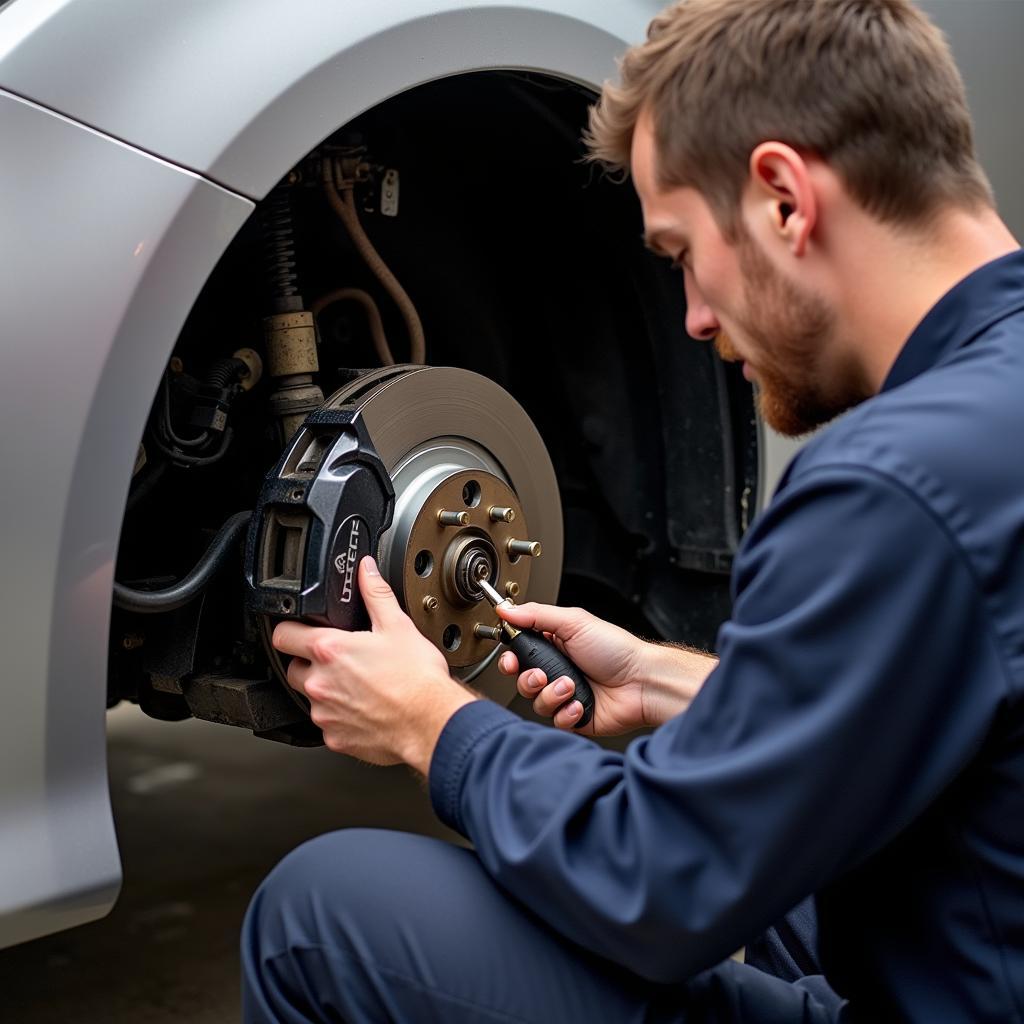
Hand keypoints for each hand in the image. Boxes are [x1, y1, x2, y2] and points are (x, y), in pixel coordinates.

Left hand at [272, 557, 476, 769]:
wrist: (430, 721)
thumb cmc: (416, 678)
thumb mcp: (397, 625)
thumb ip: (375, 594)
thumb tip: (366, 571)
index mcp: (330, 651)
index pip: (283, 635)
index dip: (290, 629)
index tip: (301, 630)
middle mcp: (320, 683)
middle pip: (292, 668)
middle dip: (309, 662)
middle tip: (338, 660)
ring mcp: (325, 714)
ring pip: (310, 698)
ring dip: (325, 690)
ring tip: (357, 685)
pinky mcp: (335, 738)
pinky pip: (327, 724)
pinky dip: (340, 717)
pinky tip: (364, 708)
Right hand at [496, 602, 650, 735]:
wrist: (642, 682)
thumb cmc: (616, 650)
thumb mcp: (574, 622)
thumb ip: (536, 615)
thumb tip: (507, 610)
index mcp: (554, 646)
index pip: (519, 654)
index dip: (509, 659)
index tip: (511, 660)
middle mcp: (557, 671)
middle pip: (522, 681)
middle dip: (528, 679)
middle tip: (541, 675)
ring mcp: (565, 695)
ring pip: (536, 703)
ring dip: (552, 694)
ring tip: (571, 686)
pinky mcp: (574, 717)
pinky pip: (556, 720)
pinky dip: (567, 712)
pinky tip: (580, 703)